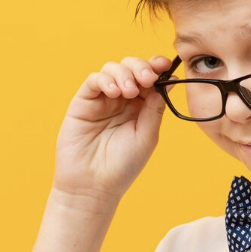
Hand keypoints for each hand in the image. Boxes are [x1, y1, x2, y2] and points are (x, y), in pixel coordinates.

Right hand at [52, 55, 174, 204]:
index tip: (165, 65)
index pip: (150, 78)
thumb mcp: (147, 136)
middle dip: (141, 67)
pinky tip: (113, 92)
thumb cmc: (122, 166)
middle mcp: (121, 100)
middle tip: (147, 79)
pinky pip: (93, 80)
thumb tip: (168, 79)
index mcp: (140, 107)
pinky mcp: (83, 103)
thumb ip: (155, 107)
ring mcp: (102, 100)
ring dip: (124, 74)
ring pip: (112, 69)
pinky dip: (105, 80)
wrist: (93, 186)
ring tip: (128, 92)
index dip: (157, 67)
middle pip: (132, 68)